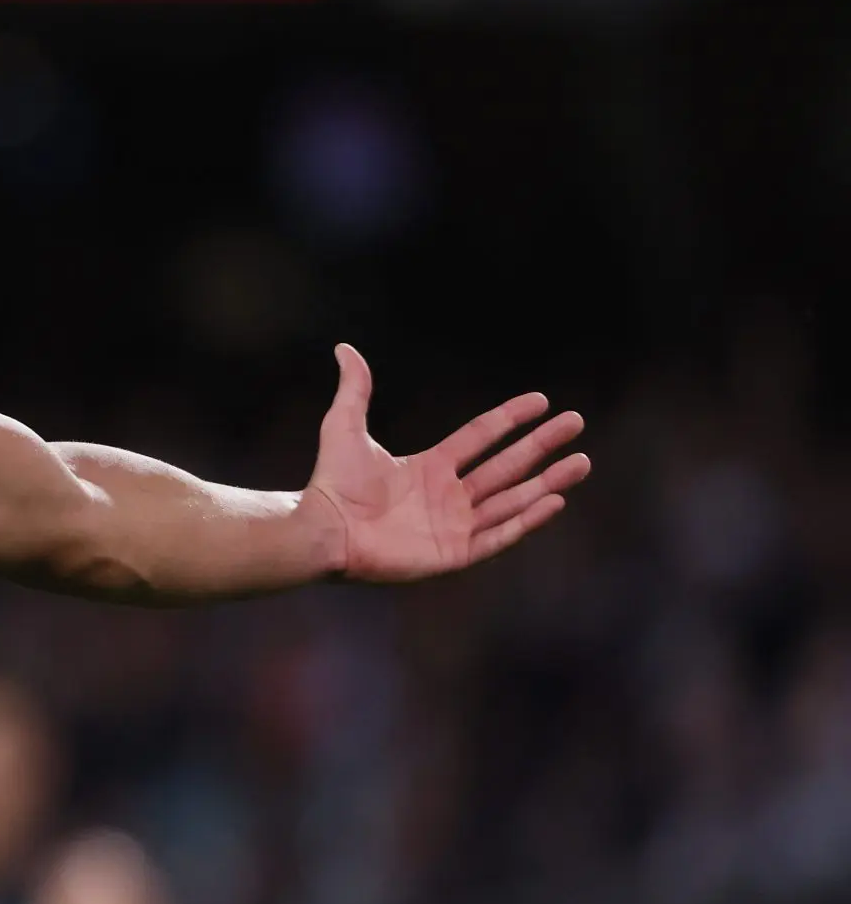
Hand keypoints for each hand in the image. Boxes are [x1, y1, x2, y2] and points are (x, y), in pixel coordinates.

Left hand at [305, 343, 589, 581]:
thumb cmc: (331, 483)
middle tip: (575, 424)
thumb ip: (355, 390)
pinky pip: (498, 536)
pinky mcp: (453, 553)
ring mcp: (453, 526)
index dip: (510, 419)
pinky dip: (526, 521)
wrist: (323, 528)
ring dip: (547, 482)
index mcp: (429, 467)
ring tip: (581, 463)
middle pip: (507, 467)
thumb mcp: (345, 427)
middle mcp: (447, 496)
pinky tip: (553, 501)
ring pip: (512, 501)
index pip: (480, 438)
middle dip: (543, 446)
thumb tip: (345, 349)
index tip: (543, 401)